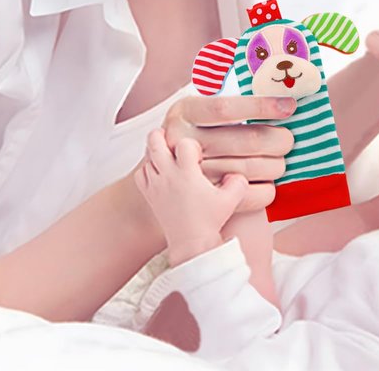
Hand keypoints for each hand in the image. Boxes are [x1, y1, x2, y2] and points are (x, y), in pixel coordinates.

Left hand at [134, 128, 247, 266]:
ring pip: (147, 157)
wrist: (190, 243)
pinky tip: (158, 170)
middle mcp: (168, 176)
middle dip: (162, 135)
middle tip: (171, 136)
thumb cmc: (208, 222)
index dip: (192, 144)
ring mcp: (156, 186)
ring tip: (168, 153)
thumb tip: (237, 173)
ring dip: (156, 151)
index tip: (198, 155)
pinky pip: (140, 174)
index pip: (184, 144)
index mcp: (187, 174)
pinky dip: (147, 168)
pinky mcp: (150, 196)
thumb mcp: (231, 200)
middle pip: (155, 142)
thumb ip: (238, 181)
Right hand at [163, 95, 295, 211]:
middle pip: (245, 141)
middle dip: (278, 140)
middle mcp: (184, 142)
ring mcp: (192, 173)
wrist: (162, 173)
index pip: (227, 108)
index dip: (261, 106)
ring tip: (280, 160)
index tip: (289, 106)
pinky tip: (269, 182)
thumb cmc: (194, 132)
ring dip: (275, 165)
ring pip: (249, 169)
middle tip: (288, 139)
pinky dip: (266, 190)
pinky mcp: (203, 199)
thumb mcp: (199, 109)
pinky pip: (246, 196)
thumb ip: (230, 102)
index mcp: (185, 112)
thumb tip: (280, 98)